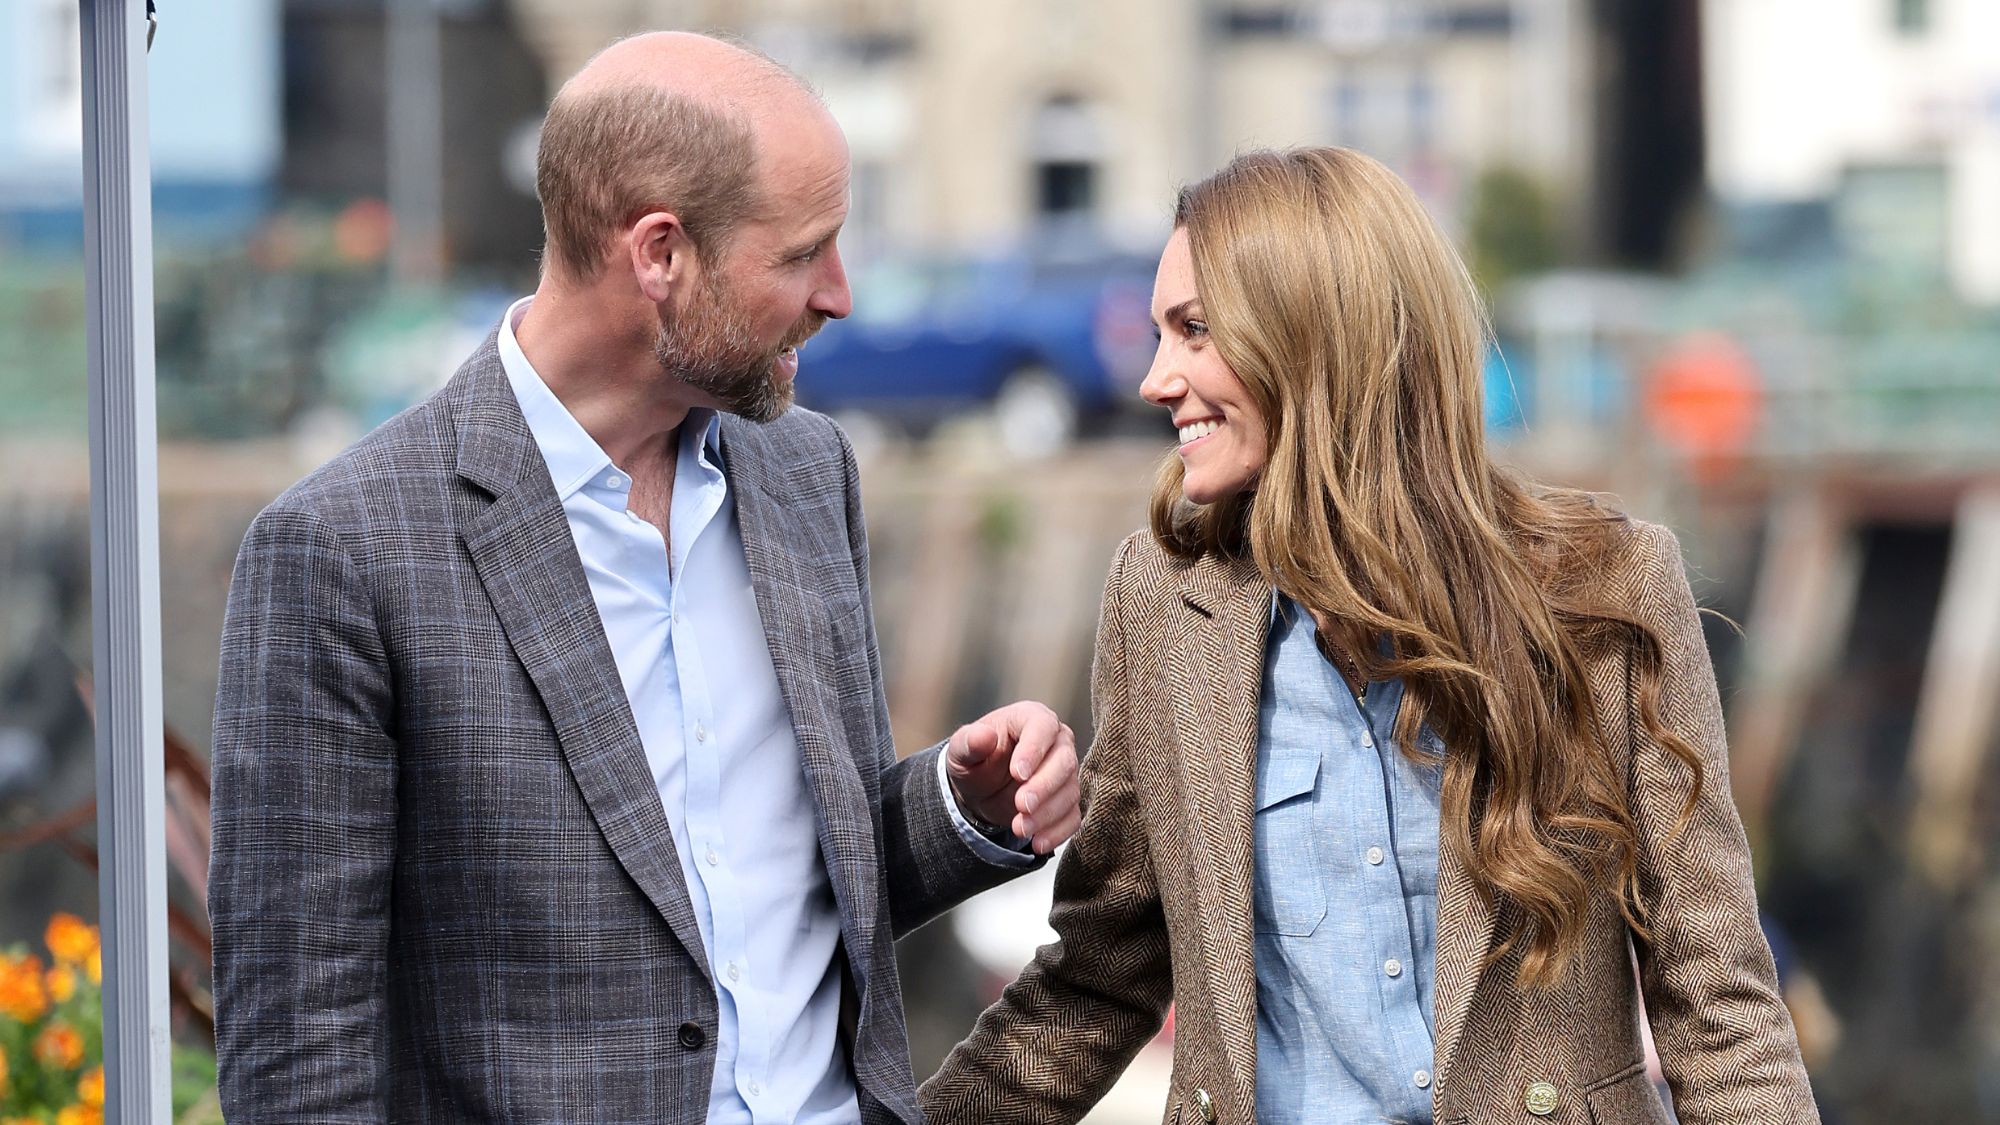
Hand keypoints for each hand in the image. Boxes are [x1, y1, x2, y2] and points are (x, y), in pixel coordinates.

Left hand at [944, 701, 1079, 854]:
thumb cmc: (975, 759)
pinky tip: (1038, 842)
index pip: (1043, 727)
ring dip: (1047, 814)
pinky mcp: (1067, 800)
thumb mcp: (962, 750)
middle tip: (1021, 805)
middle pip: (1064, 761)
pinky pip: (1073, 816)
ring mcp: (1066, 773)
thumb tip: (983, 736)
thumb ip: (969, 741)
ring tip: (1019, 828)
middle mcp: (1056, 742)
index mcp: (1031, 719)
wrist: (981, 788)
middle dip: (1043, 787)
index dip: (1034, 750)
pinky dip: (1057, 832)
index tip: (1017, 773)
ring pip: (1070, 792)